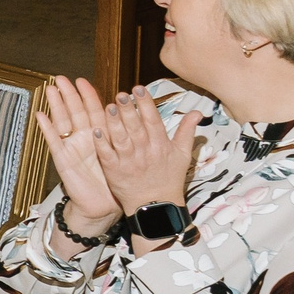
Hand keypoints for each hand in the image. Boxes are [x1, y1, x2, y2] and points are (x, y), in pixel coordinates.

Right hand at [34, 76, 121, 233]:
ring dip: (55, 106)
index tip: (83, 81)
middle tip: (61, 78)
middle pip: (75, 113)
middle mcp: (84, 139)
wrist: (103, 205)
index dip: (87, 96)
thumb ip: (130, 136)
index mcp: (100, 137)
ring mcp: (71, 148)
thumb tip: (141, 119)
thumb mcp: (126, 155)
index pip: (93, 111)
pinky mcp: (63, 160)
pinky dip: (47, 129)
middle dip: (68, 95)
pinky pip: (54, 142)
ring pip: (62, 122)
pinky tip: (41, 116)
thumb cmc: (115, 181)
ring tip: (50, 90)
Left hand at [97, 84, 200, 222]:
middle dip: (128, 110)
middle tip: (121, 94)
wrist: (156, 205)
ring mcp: (129, 162)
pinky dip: (102, 144)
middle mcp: (145, 152)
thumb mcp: (183, 155)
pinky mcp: (115, 172)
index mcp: (161, 145)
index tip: (138, 89)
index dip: (146, 104)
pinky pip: (107, 155)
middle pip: (136, 127)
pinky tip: (96, 131)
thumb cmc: (169, 178)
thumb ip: (187, 131)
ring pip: (121, 139)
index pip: (153, 120)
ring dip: (114, 123)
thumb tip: (197, 112)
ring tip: (108, 107)